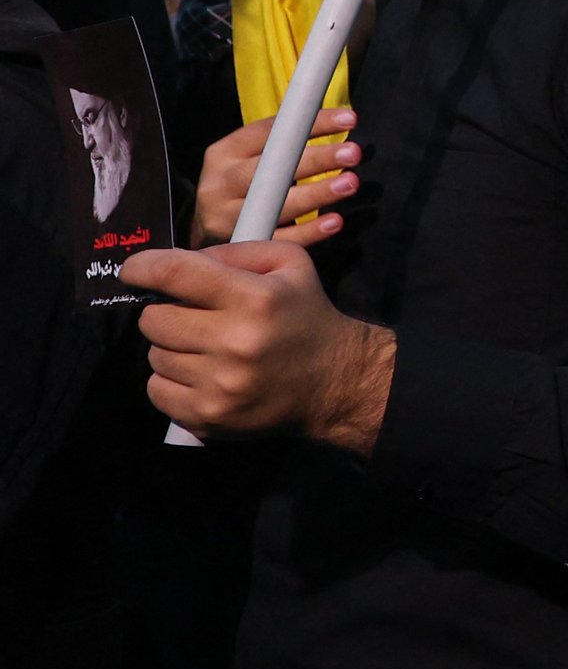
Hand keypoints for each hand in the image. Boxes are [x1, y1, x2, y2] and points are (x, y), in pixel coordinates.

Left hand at [126, 238, 394, 450]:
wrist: (334, 382)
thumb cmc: (304, 315)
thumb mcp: (288, 264)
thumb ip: (233, 252)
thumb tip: (177, 262)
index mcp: (254, 298)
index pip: (174, 274)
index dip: (142, 267)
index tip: (134, 271)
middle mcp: (235, 342)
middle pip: (154, 319)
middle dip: (166, 311)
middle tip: (191, 315)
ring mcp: (219, 384)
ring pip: (154, 356)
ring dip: (172, 348)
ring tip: (205, 348)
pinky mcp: (208, 416)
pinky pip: (156, 390)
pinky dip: (171, 380)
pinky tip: (201, 375)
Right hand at [196, 108, 358, 246]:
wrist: (205, 229)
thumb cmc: (242, 184)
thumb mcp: (248, 158)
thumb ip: (281, 142)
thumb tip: (338, 119)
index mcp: (223, 153)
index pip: (270, 132)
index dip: (310, 124)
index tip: (349, 119)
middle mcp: (220, 184)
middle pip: (270, 169)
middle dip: (316, 159)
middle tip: (352, 153)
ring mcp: (227, 217)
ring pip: (276, 204)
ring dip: (317, 194)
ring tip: (350, 183)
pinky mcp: (241, 243)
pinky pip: (281, 238)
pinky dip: (310, 231)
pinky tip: (335, 221)